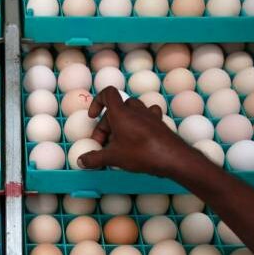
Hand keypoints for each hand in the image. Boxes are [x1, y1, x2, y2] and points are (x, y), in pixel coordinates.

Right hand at [77, 86, 198, 176]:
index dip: (97, 102)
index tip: (93, 116)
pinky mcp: (159, 122)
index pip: (107, 93)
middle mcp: (135, 109)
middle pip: (116, 109)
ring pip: (131, 111)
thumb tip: (81, 161)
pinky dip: (140, 123)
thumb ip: (95, 158)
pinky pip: (147, 116)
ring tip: (120, 140)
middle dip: (106, 125)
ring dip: (123, 123)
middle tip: (103, 145)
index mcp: (120, 112)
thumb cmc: (141, 152)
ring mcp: (149, 115)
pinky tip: (139, 136)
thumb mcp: (113, 157)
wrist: (172, 157)